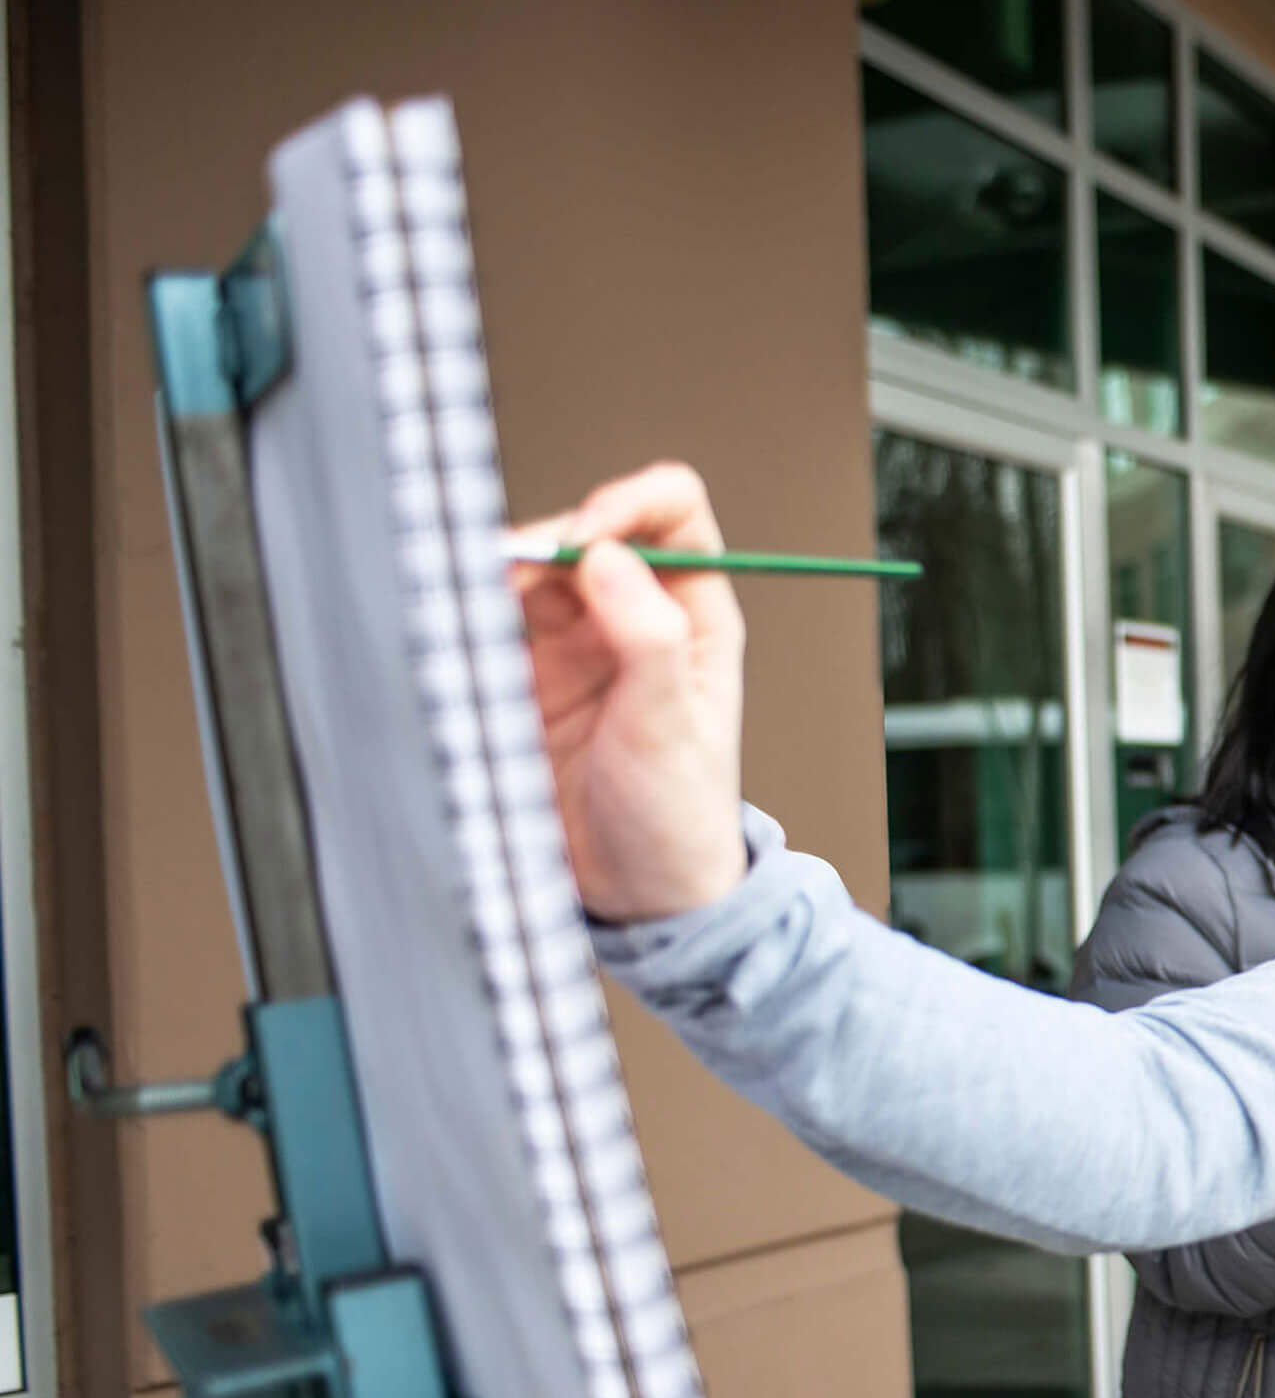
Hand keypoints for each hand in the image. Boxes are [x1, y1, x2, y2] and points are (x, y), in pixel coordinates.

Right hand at [509, 462, 749, 920]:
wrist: (635, 892)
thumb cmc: (677, 816)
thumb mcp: (671, 727)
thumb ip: (647, 637)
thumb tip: (609, 558)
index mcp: (694, 612)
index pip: (671, 512)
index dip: (627, 504)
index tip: (584, 538)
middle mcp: (637, 614)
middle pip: (588, 532)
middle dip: (547, 542)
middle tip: (506, 575)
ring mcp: (577, 642)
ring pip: (532, 572)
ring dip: (500, 577)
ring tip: (472, 603)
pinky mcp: (526, 675)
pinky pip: (492, 622)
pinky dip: (470, 617)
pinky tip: (457, 632)